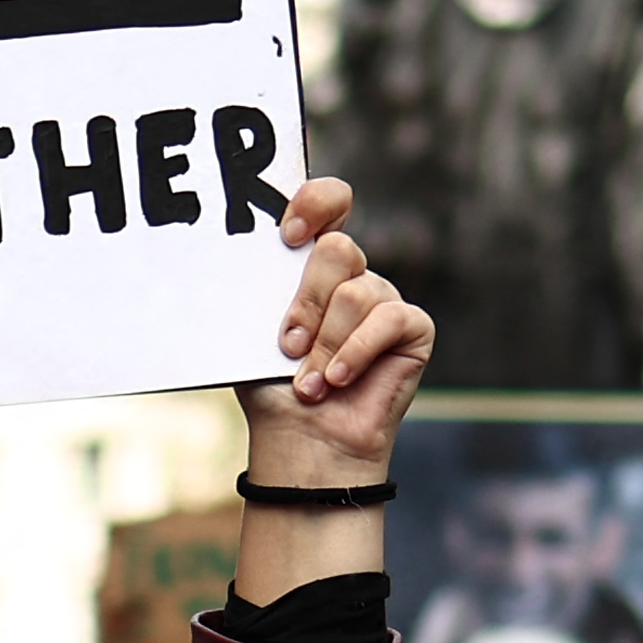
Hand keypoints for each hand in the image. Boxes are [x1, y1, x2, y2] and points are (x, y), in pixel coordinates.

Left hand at [241, 178, 438, 495]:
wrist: (302, 439)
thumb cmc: (271, 386)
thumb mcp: (251, 329)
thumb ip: (258, 288)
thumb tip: (231, 256)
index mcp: (311, 263)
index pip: (329, 202)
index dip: (316, 203)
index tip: (287, 236)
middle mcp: (352, 275)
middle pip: (338, 249)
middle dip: (307, 301)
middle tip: (287, 345)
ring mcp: (384, 298)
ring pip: (357, 292)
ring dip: (325, 343)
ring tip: (307, 381)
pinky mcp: (411, 328)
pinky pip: (387, 320)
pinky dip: (355, 354)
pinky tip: (337, 381)